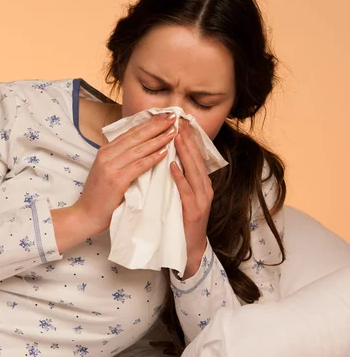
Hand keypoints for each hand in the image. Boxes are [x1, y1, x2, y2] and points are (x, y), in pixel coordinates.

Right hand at [73, 113, 176, 235]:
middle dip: (156, 125)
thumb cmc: (99, 195)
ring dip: (158, 139)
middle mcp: (107, 155)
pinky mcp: (116, 180)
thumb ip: (120, 158)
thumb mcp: (107, 170)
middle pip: (136, 136)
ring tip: (174, 131)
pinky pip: (138, 165)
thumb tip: (141, 147)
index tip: (164, 115)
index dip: (148, 123)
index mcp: (105, 151)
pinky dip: (152, 158)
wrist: (86, 214)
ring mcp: (110, 167)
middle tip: (173, 116)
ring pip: (139, 148)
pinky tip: (165, 151)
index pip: (130, 132)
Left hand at [170, 120, 211, 278]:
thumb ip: (177, 178)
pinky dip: (180, 178)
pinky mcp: (194, 211)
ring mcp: (201, 199)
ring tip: (176, 136)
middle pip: (196, 158)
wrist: (189, 249)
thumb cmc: (181, 219)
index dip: (187, 138)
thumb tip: (166, 157)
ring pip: (194, 171)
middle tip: (177, 121)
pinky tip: (173, 166)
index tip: (178, 121)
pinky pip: (186, 191)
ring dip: (185, 153)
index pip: (194, 155)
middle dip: (187, 139)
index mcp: (200, 182)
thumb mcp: (180, 194)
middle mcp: (204, 187)